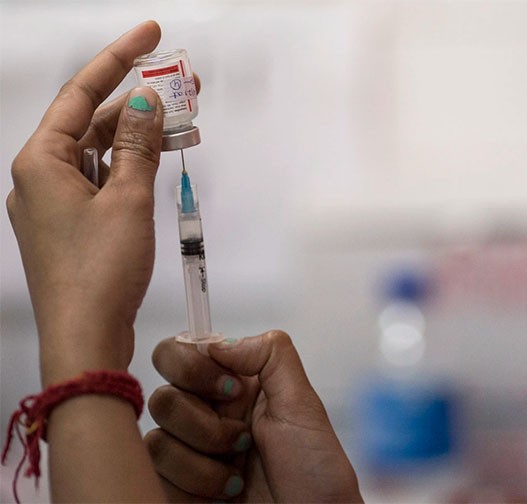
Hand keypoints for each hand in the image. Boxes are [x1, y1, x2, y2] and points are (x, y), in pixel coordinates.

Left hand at [5, 21, 166, 385]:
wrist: (85, 338)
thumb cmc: (98, 272)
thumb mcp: (126, 200)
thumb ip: (137, 145)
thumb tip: (145, 101)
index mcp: (41, 161)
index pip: (82, 93)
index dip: (119, 58)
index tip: (150, 33)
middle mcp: (41, 176)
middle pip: (91, 121)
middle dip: (136, 101)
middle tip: (182, 84)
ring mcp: (54, 203)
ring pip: (99, 152)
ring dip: (138, 136)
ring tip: (183, 122)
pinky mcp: (72, 226)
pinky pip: (102, 180)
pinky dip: (131, 167)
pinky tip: (159, 160)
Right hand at [146, 331, 363, 502]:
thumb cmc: (316, 471)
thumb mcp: (303, 403)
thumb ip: (268, 355)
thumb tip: (216, 341)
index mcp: (233, 388)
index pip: (180, 354)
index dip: (192, 368)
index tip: (230, 390)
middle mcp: (207, 417)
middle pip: (162, 398)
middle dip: (205, 426)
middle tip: (243, 442)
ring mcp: (190, 455)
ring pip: (156, 443)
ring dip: (203, 466)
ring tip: (238, 479)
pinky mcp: (177, 490)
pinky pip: (155, 480)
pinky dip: (193, 491)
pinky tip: (224, 498)